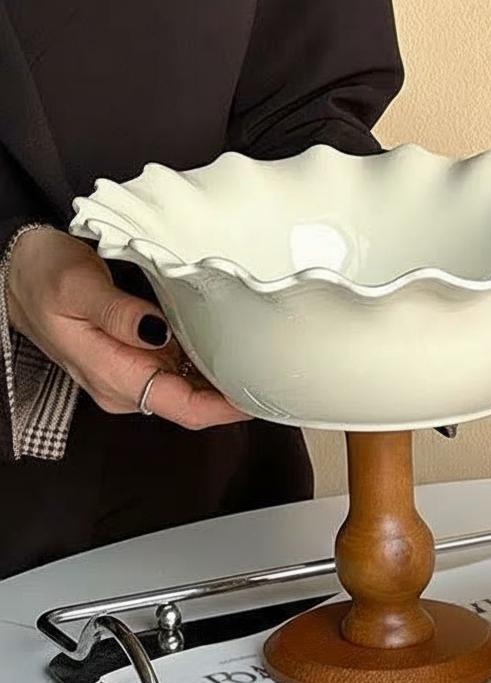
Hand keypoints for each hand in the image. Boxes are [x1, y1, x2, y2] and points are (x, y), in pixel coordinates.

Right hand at [6, 227, 247, 428]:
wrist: (14, 273)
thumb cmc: (41, 277)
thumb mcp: (76, 286)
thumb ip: (119, 313)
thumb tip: (157, 332)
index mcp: (114, 377)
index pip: (184, 408)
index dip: (226, 409)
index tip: (260, 395)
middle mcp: (126, 387)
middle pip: (194, 403)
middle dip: (233, 392)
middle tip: (273, 368)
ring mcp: (131, 376)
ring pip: (191, 388)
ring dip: (222, 377)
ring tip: (259, 355)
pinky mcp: (136, 362)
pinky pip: (180, 371)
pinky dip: (205, 363)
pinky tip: (227, 344)